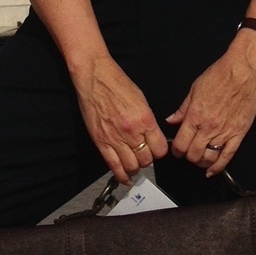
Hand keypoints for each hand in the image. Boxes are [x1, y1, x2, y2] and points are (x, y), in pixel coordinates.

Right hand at [71, 54, 168, 183]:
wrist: (95, 76)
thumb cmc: (116, 82)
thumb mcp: (141, 99)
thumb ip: (147, 120)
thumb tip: (152, 135)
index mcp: (145, 119)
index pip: (160, 149)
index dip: (160, 151)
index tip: (157, 149)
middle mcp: (132, 132)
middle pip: (147, 160)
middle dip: (147, 159)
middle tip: (144, 155)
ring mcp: (115, 139)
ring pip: (132, 166)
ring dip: (135, 167)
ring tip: (134, 164)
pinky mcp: (101, 142)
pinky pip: (114, 166)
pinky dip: (121, 175)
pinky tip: (125, 177)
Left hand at [166, 31, 255, 177]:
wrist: (243, 69)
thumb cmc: (219, 74)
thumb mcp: (195, 88)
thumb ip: (183, 108)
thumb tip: (171, 121)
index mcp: (195, 115)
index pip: (180, 144)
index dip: (176, 150)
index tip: (176, 149)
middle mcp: (208, 127)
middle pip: (193, 154)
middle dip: (187, 156)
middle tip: (188, 152)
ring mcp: (224, 132)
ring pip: (208, 158)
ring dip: (201, 162)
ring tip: (199, 158)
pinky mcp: (239, 134)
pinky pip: (227, 157)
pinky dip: (218, 167)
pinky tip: (212, 171)